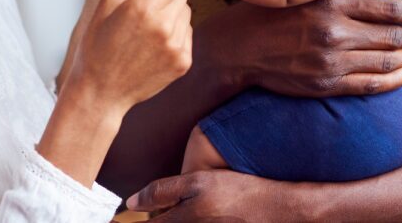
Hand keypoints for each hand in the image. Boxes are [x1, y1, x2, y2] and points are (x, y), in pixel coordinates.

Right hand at [63, 0, 194, 112]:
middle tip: (144, 5)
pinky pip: (187, 33)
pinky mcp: (184, 62)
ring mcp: (177, 46)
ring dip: (172, 12)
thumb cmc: (98, 44)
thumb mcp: (108, 1)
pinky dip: (174, 33)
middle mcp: (166, 26)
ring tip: (145, 27)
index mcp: (145, 6)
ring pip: (187, 12)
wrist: (100, 92)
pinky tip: (151, 43)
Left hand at [127, 170, 306, 221]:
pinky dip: (187, 221)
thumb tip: (131, 201)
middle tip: (159, 210)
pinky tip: (201, 213)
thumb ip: (163, 190)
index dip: (140, 218)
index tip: (124, 217)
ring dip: (172, 219)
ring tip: (181, 211)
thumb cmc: (238, 192)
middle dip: (159, 218)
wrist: (277, 210)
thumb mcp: (199, 181)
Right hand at [202, 0, 401, 96]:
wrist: (239, 48)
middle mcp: (334, 32)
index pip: (387, 8)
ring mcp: (331, 61)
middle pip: (391, 35)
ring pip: (385, 61)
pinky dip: (394, 80)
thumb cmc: (274, 12)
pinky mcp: (326, 85)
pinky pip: (370, 85)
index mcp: (331, 3)